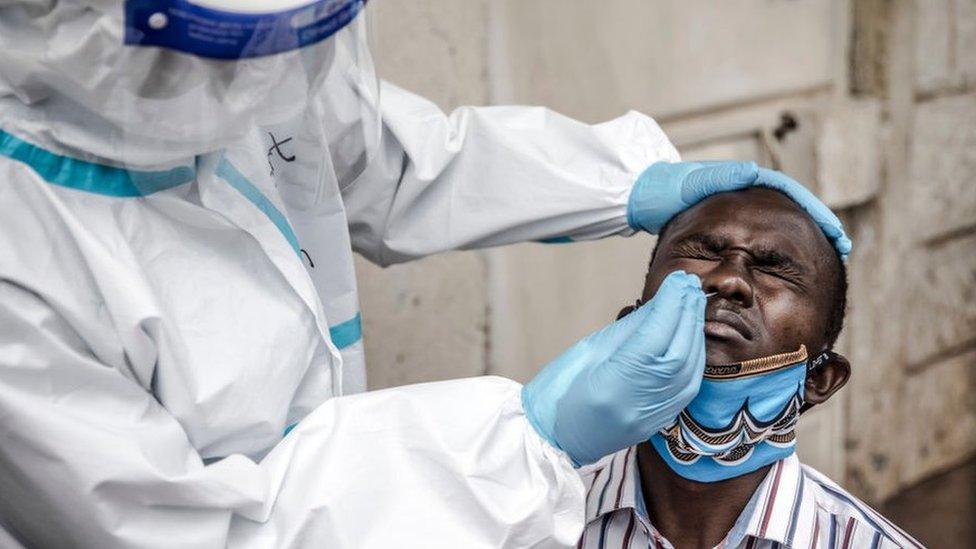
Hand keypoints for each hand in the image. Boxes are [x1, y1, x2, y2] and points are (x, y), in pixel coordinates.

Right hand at [522, 271, 706, 465]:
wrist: (555, 438)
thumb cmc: (560, 392)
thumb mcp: (588, 350)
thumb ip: (630, 329)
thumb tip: (661, 303)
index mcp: (613, 385)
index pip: (655, 338)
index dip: (670, 305)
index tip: (677, 280)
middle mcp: (639, 404)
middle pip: (679, 351)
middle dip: (687, 313)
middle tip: (688, 284)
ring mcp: (653, 416)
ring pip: (691, 367)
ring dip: (694, 331)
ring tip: (691, 302)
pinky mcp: (662, 419)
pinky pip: (689, 383)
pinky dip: (694, 353)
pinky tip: (690, 333)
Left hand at [626, 161, 851, 260]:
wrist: (646, 195)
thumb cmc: (667, 188)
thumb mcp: (693, 182)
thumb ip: (721, 177)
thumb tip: (752, 172)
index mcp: (745, 179)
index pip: (790, 193)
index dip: (815, 212)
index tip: (834, 232)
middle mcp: (748, 191)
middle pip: (792, 209)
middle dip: (818, 226)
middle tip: (841, 247)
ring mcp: (741, 208)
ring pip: (779, 224)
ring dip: (803, 237)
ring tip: (825, 256)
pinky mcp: (731, 224)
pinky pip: (762, 236)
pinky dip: (779, 247)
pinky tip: (788, 266)